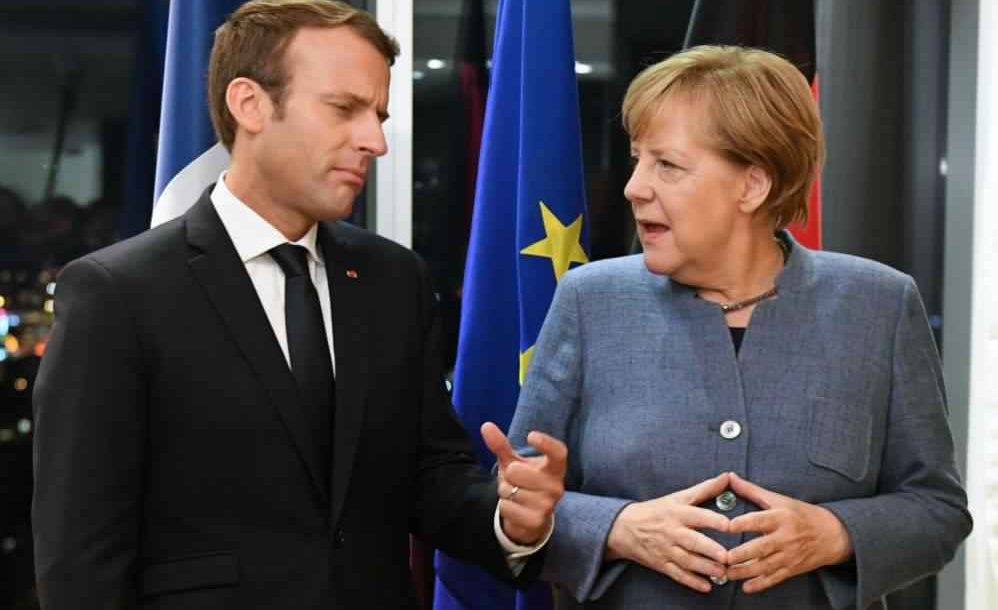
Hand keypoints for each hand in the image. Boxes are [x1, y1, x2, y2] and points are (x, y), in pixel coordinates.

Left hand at [481, 422, 566, 545]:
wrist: (530, 517)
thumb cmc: (524, 482)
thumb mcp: (513, 462)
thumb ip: (501, 445)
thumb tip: (486, 426)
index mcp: (554, 468)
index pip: (558, 452)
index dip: (546, 443)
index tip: (530, 435)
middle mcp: (556, 486)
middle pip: (516, 471)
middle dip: (508, 475)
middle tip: (516, 481)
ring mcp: (548, 504)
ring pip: (510, 490)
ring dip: (505, 492)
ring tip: (516, 495)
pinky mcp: (537, 521)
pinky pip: (507, 507)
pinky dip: (504, 506)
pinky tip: (515, 508)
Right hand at [605, 473, 731, 592]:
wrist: (624, 528)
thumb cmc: (656, 510)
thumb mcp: (678, 497)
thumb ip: (705, 489)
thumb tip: (727, 476)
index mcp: (677, 512)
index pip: (697, 515)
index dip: (713, 520)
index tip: (728, 525)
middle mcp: (672, 531)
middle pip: (692, 541)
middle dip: (709, 549)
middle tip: (726, 556)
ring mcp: (666, 549)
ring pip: (687, 561)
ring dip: (705, 568)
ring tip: (722, 572)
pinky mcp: (661, 564)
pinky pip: (678, 574)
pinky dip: (691, 581)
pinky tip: (706, 587)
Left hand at [725, 472, 852, 592]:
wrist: (833, 534)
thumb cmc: (802, 514)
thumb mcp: (779, 499)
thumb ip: (751, 490)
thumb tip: (729, 477)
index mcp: (781, 517)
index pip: (760, 520)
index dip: (743, 523)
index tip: (726, 526)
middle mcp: (786, 537)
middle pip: (761, 547)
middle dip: (741, 554)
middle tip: (723, 557)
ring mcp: (790, 555)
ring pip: (765, 566)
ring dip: (745, 572)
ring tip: (727, 573)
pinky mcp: (793, 568)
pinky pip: (775, 578)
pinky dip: (760, 584)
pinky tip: (746, 587)